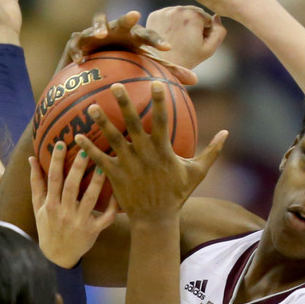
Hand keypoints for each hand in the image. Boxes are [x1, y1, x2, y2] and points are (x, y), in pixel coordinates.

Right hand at [30, 147, 117, 267]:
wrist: (56, 256)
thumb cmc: (47, 226)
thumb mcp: (38, 206)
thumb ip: (36, 182)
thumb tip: (32, 158)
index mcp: (50, 205)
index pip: (53, 179)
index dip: (57, 161)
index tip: (61, 143)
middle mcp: (64, 213)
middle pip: (71, 187)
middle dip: (78, 168)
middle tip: (85, 149)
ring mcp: (79, 222)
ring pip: (90, 200)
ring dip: (97, 182)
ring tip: (103, 165)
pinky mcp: (93, 231)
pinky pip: (105, 218)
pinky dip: (112, 206)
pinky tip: (117, 192)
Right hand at [58, 10, 197, 85]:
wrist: (94, 57)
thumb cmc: (123, 59)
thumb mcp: (144, 63)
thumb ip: (167, 70)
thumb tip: (196, 79)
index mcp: (133, 36)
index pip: (148, 36)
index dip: (157, 41)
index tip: (167, 49)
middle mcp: (115, 30)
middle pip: (123, 21)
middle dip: (127, 17)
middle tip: (135, 15)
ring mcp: (95, 32)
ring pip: (97, 23)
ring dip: (99, 26)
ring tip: (101, 34)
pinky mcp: (77, 40)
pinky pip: (76, 43)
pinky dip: (77, 50)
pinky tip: (80, 60)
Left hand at [74, 82, 227, 221]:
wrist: (156, 220)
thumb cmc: (176, 194)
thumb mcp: (197, 173)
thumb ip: (212, 151)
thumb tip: (227, 133)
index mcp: (163, 151)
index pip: (161, 121)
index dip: (159, 102)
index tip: (155, 83)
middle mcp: (144, 155)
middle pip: (133, 124)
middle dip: (124, 104)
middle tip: (115, 85)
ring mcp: (129, 165)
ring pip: (113, 139)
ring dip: (102, 122)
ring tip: (91, 106)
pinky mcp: (116, 176)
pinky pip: (100, 160)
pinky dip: (89, 148)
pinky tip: (77, 137)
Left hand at [145, 5, 224, 70]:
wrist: (161, 65)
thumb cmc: (187, 59)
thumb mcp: (208, 49)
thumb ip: (219, 32)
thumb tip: (217, 16)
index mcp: (195, 15)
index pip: (207, 19)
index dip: (205, 32)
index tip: (196, 43)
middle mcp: (179, 9)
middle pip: (193, 13)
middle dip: (193, 25)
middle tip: (187, 41)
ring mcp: (165, 11)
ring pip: (180, 13)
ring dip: (182, 22)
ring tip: (178, 39)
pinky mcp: (154, 14)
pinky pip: (168, 15)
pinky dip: (170, 23)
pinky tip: (169, 36)